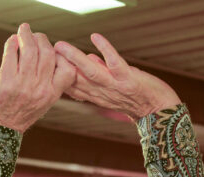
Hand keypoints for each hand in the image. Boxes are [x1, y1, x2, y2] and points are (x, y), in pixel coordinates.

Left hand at [0, 24, 75, 131]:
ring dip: (26, 35)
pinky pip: (11, 54)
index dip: (62, 55)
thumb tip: (49, 53)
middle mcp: (40, 89)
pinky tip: (12, 41)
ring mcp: (23, 85)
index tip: (53, 50)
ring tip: (23, 30)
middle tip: (36, 36)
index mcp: (52, 94)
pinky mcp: (6, 81)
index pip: (67, 69)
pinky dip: (12, 43)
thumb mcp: (43, 102)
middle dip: (42, 39)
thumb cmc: (21, 112)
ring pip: (30, 50)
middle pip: (48, 53)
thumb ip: (49, 82)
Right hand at [54, 33, 179, 120]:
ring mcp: (115, 87)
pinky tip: (95, 37)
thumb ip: (102, 75)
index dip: (57, 77)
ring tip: (60, 46)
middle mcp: (102, 94)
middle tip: (44, 52)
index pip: (72, 87)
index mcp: (97, 97)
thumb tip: (90, 59)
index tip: (43, 65)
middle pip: (75, 80)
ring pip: (90, 73)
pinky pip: (114, 63)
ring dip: (75, 59)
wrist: (161, 113)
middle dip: (59, 67)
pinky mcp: (129, 79)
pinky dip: (105, 49)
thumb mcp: (114, 91)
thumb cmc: (138, 99)